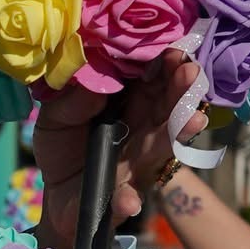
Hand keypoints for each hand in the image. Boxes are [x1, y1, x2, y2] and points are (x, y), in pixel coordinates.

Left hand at [33, 51, 206, 248]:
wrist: (55, 195)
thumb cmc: (62, 147)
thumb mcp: (56, 117)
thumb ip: (71, 102)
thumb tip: (94, 87)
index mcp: (128, 104)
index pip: (151, 79)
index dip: (164, 64)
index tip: (174, 49)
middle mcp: (141, 132)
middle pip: (167, 108)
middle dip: (182, 90)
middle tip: (191, 71)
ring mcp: (135, 166)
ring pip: (160, 148)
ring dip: (177, 135)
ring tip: (194, 120)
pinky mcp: (120, 199)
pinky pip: (126, 200)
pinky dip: (127, 200)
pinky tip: (129, 200)